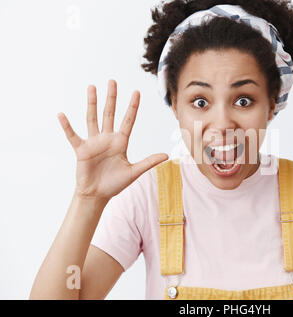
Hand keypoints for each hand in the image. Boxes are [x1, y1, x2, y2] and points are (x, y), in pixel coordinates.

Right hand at [57, 80, 167, 200]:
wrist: (97, 195)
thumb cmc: (115, 184)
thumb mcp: (134, 172)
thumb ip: (149, 162)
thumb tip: (166, 155)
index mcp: (120, 142)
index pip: (128, 120)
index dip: (132, 107)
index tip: (137, 92)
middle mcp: (107, 138)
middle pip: (110, 113)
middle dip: (112, 98)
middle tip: (113, 81)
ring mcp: (93, 142)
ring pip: (92, 118)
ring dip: (92, 103)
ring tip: (92, 87)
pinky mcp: (81, 150)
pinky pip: (73, 135)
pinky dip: (67, 126)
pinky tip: (61, 114)